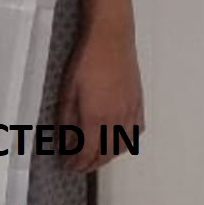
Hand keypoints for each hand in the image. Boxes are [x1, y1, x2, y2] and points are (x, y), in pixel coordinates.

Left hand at [57, 27, 144, 172]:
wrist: (111, 38)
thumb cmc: (85, 61)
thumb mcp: (68, 91)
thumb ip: (66, 120)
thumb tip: (64, 142)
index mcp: (96, 120)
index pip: (87, 154)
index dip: (76, 164)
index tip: (67, 166)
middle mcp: (116, 122)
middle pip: (105, 155)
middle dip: (90, 165)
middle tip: (78, 166)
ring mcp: (131, 114)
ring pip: (121, 147)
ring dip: (107, 156)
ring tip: (95, 155)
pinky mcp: (139, 105)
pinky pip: (135, 133)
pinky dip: (124, 142)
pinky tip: (117, 139)